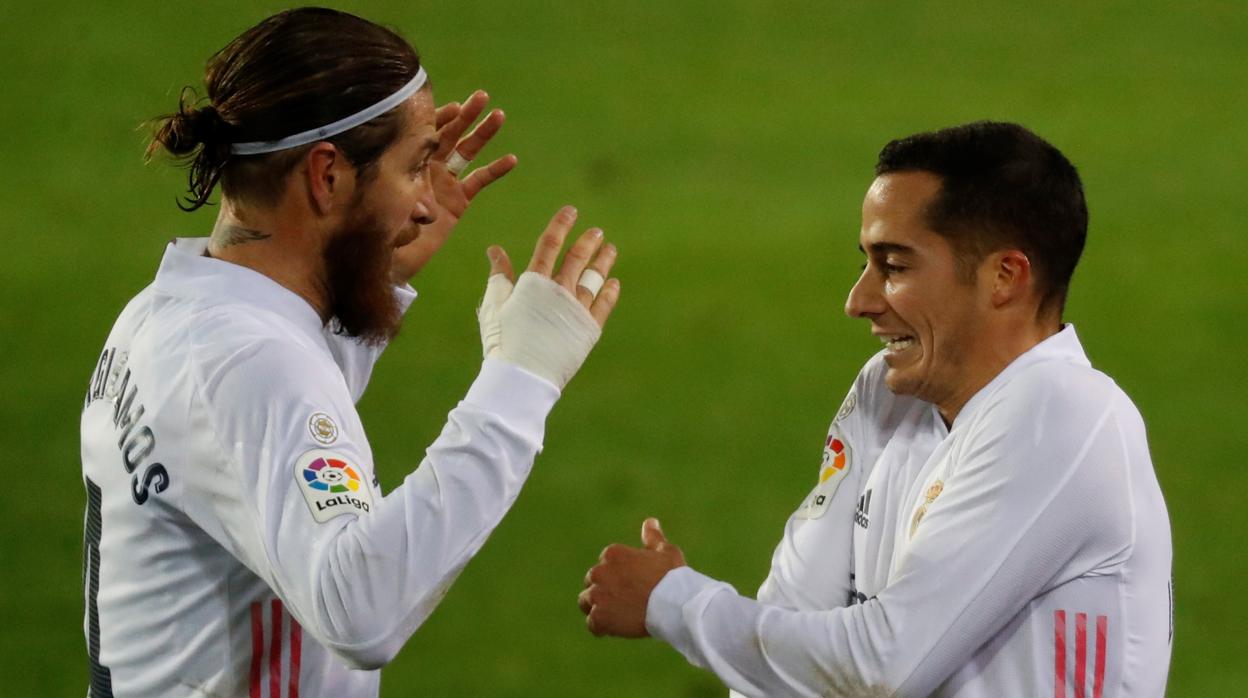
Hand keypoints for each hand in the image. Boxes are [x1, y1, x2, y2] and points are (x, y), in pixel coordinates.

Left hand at [392, 91, 516, 280]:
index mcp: (408, 160)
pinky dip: (495, 170)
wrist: (395, 256)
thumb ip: (394, 185)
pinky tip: (511, 160)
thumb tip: (399, 169)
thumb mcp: (383, 199)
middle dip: (466, 115)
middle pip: (450, 134)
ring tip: (499, 115)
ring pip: (467, 152)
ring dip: (483, 134)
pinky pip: (479, 180)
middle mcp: (428, 166)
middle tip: (481, 97)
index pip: (426, 132)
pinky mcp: (459, 200)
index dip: (441, 118)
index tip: (455, 107)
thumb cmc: (382, 225)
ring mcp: (445, 182)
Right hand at [477, 206, 619, 388]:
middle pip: (577, 258)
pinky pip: (604, 305)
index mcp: (534, 282)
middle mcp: (558, 291)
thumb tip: (495, 250)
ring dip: (603, 262)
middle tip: (597, 232)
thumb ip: (499, 276)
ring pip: (595, 278)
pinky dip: (609, 292)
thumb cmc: (502, 341)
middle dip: (588, 242)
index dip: (561, 225)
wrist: (522, 376)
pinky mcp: (589, 328)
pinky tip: (613, 283)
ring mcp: (577, 309)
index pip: (550, 244)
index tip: (571, 211)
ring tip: (610, 249)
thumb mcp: (495, 305)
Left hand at [578, 518, 685, 637]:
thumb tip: (649, 522)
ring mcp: (597, 595)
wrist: (674, 604)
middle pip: (592, 581)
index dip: (617, 576)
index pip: (605, 564)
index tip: (632, 585)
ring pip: (586, 602)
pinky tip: (615, 629)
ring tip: (617, 616)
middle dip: (604, 590)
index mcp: (612, 554)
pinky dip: (601, 628)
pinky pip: (592, 624)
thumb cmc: (672, 576)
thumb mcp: (665, 551)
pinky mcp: (599, 617)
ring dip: (598, 608)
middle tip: (625, 601)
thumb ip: (652, 537)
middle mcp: (599, 571)